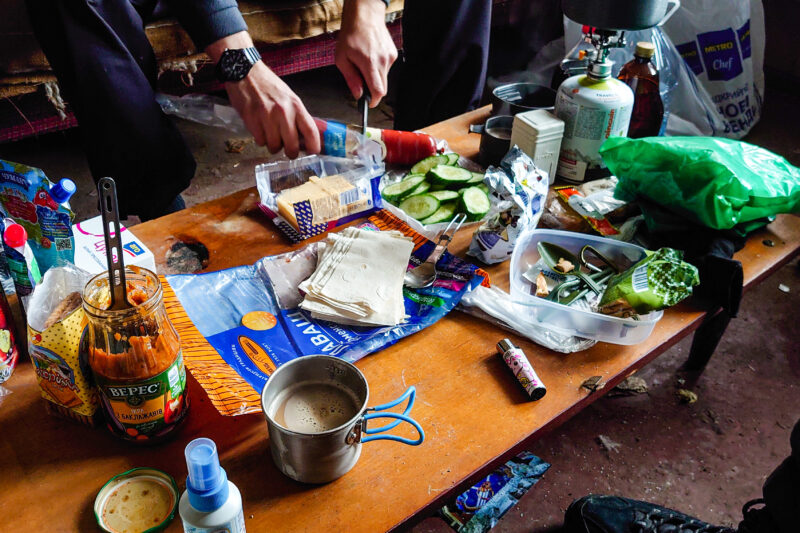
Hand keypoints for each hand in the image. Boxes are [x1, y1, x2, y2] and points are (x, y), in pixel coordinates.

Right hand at [206, 32, 320, 157]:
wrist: (245, 72)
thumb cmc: (268, 85)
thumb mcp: (289, 97)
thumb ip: (297, 116)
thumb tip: (304, 138)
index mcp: (296, 105)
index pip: (310, 131)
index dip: (313, 146)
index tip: (312, 152)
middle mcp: (283, 111)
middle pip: (292, 146)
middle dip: (291, 152)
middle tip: (288, 151)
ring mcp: (266, 116)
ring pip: (274, 146)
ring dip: (273, 146)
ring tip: (271, 136)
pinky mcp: (251, 119)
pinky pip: (260, 141)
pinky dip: (261, 139)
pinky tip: (260, 130)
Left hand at [335, 0, 397, 106]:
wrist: (364, 15)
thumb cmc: (351, 34)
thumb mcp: (341, 58)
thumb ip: (350, 78)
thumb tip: (357, 94)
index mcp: (370, 63)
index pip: (378, 91)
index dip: (374, 101)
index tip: (368, 104)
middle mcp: (383, 61)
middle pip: (383, 87)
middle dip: (372, 89)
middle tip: (361, 81)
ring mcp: (390, 57)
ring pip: (384, 77)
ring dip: (374, 76)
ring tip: (364, 63)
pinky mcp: (393, 53)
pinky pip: (386, 67)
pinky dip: (378, 67)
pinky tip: (370, 57)